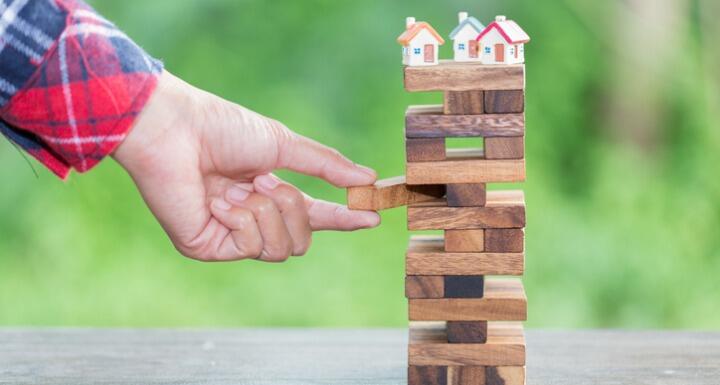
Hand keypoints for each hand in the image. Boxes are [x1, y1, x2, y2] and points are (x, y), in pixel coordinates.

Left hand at [112, 71, 379, 261]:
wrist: (175, 130)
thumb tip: (369, 177)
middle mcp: (252, 218)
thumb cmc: (223, 129)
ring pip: (281, 249)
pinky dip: (240, 219)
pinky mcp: (208, 247)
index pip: (314, 215)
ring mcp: (230, 236)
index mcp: (269, 193)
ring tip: (237, 188)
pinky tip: (216, 200)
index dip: (343, 218)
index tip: (373, 216)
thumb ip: (326, 165)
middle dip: (292, 208)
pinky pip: (251, 247)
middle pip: (302, 240)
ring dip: (266, 212)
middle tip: (264, 181)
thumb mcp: (283, 144)